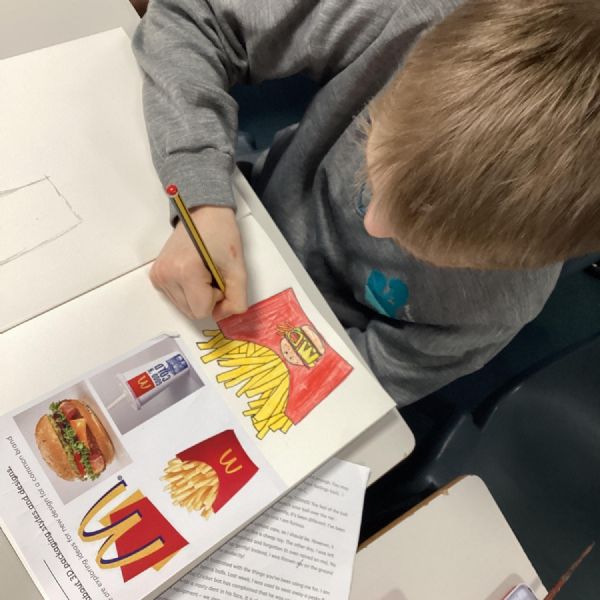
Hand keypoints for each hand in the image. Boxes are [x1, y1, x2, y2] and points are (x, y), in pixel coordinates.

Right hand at [150, 205, 247, 320]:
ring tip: (203, 272)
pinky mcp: (156, 275)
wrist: (204, 213)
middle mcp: (167, 275)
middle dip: (207, 299)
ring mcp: (159, 276)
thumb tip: (223, 316)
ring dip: (198, 296)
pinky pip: (175, 298)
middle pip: (192, 312)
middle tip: (212, 275)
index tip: (219, 278)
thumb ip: (237, 300)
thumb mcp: (238, 269)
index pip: (202, 311)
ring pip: (184, 308)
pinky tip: (193, 272)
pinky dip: (188, 291)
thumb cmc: (221, 234)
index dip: (216, 299)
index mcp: (186, 272)